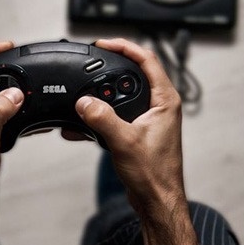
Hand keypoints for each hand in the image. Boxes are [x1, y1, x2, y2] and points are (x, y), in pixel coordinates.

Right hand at [76, 38, 198, 244]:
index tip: (104, 44)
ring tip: (81, 95)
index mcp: (164, 101)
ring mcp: (148, 120)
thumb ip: (102, 118)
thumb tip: (84, 102)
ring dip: (100, 96)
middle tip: (90, 63)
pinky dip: (98, 118)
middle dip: (109, 69)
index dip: (125, 48)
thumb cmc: (154, 175)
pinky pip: (115, 117)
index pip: (147, 60)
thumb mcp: (124, 142)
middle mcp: (159, 107)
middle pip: (133, 75)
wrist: (156, 200)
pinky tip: (79, 125)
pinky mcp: (137, 133)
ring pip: (122, 97)